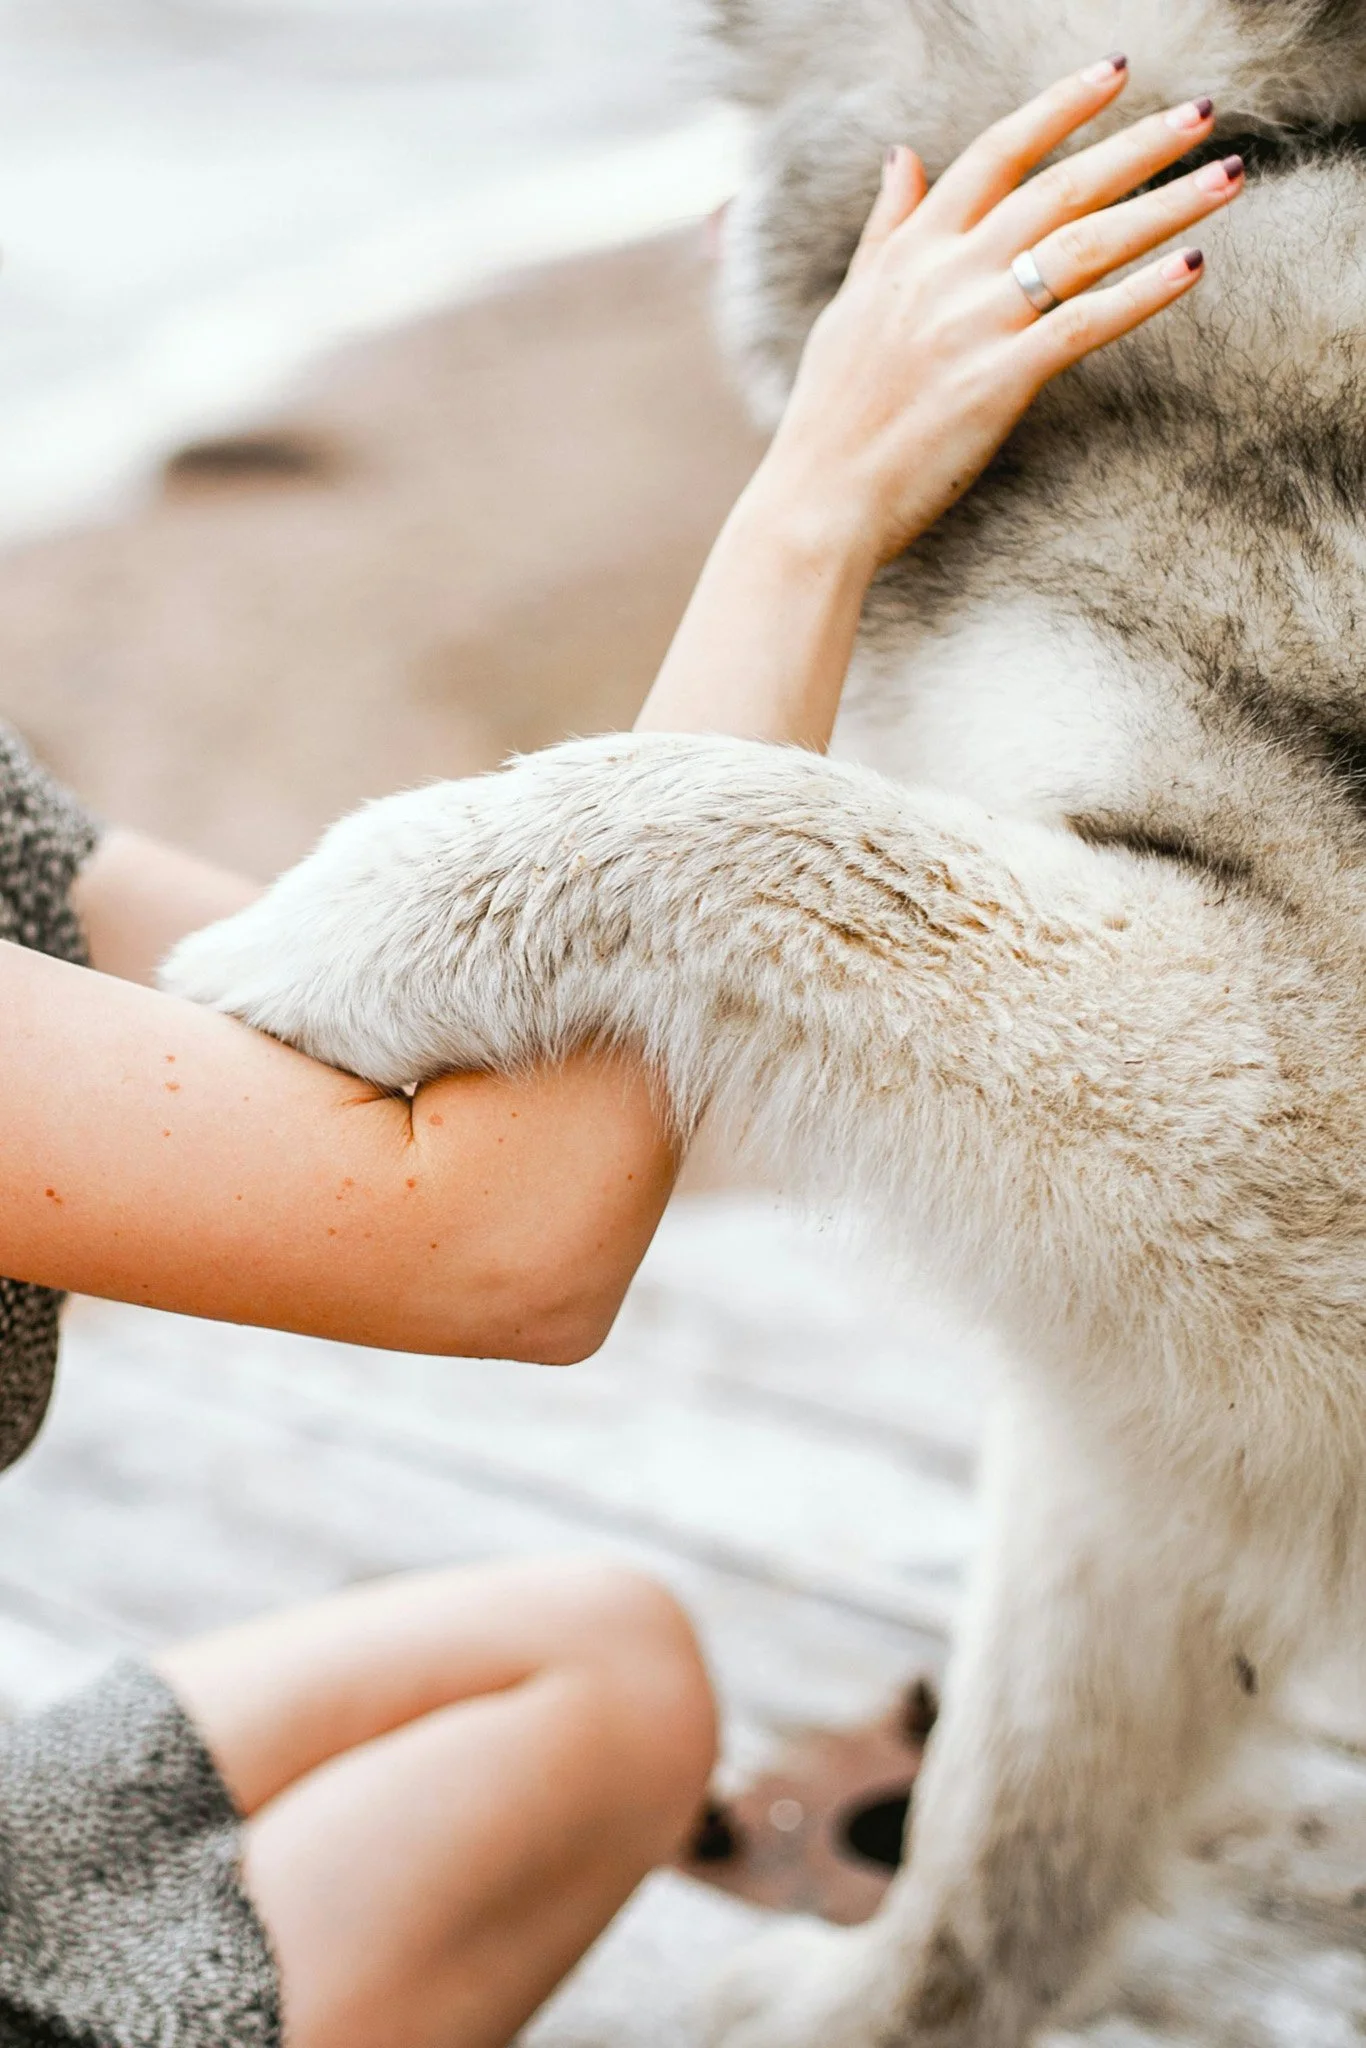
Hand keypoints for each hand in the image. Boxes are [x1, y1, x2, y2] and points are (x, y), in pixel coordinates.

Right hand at [756, 56, 1242, 567]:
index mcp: (912, 251)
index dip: (1059, 108)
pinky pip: (1086, 323)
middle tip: (1203, 113)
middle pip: (1059, 187)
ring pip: (1085, 245)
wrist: (818, 500)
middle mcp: (947, 273)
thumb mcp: (851, 306)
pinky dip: (1143, 291)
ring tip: (1225, 178)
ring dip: (1164, 205)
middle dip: (1139, 145)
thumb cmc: (832, 417)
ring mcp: (975, 325)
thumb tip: (901, 156)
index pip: (997, 153)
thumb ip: (886, 230)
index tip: (1114, 73)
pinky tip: (1191, 266)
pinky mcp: (999, 381)